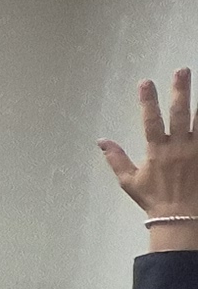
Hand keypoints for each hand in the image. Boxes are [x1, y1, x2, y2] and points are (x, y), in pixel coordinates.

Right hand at [98, 71, 197, 231]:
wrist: (181, 217)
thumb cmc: (154, 200)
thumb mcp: (130, 181)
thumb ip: (116, 159)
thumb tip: (101, 141)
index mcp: (157, 152)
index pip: (150, 121)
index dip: (147, 101)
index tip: (145, 82)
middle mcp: (178, 148)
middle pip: (180, 113)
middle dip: (180, 91)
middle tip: (182, 71)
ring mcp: (196, 151)